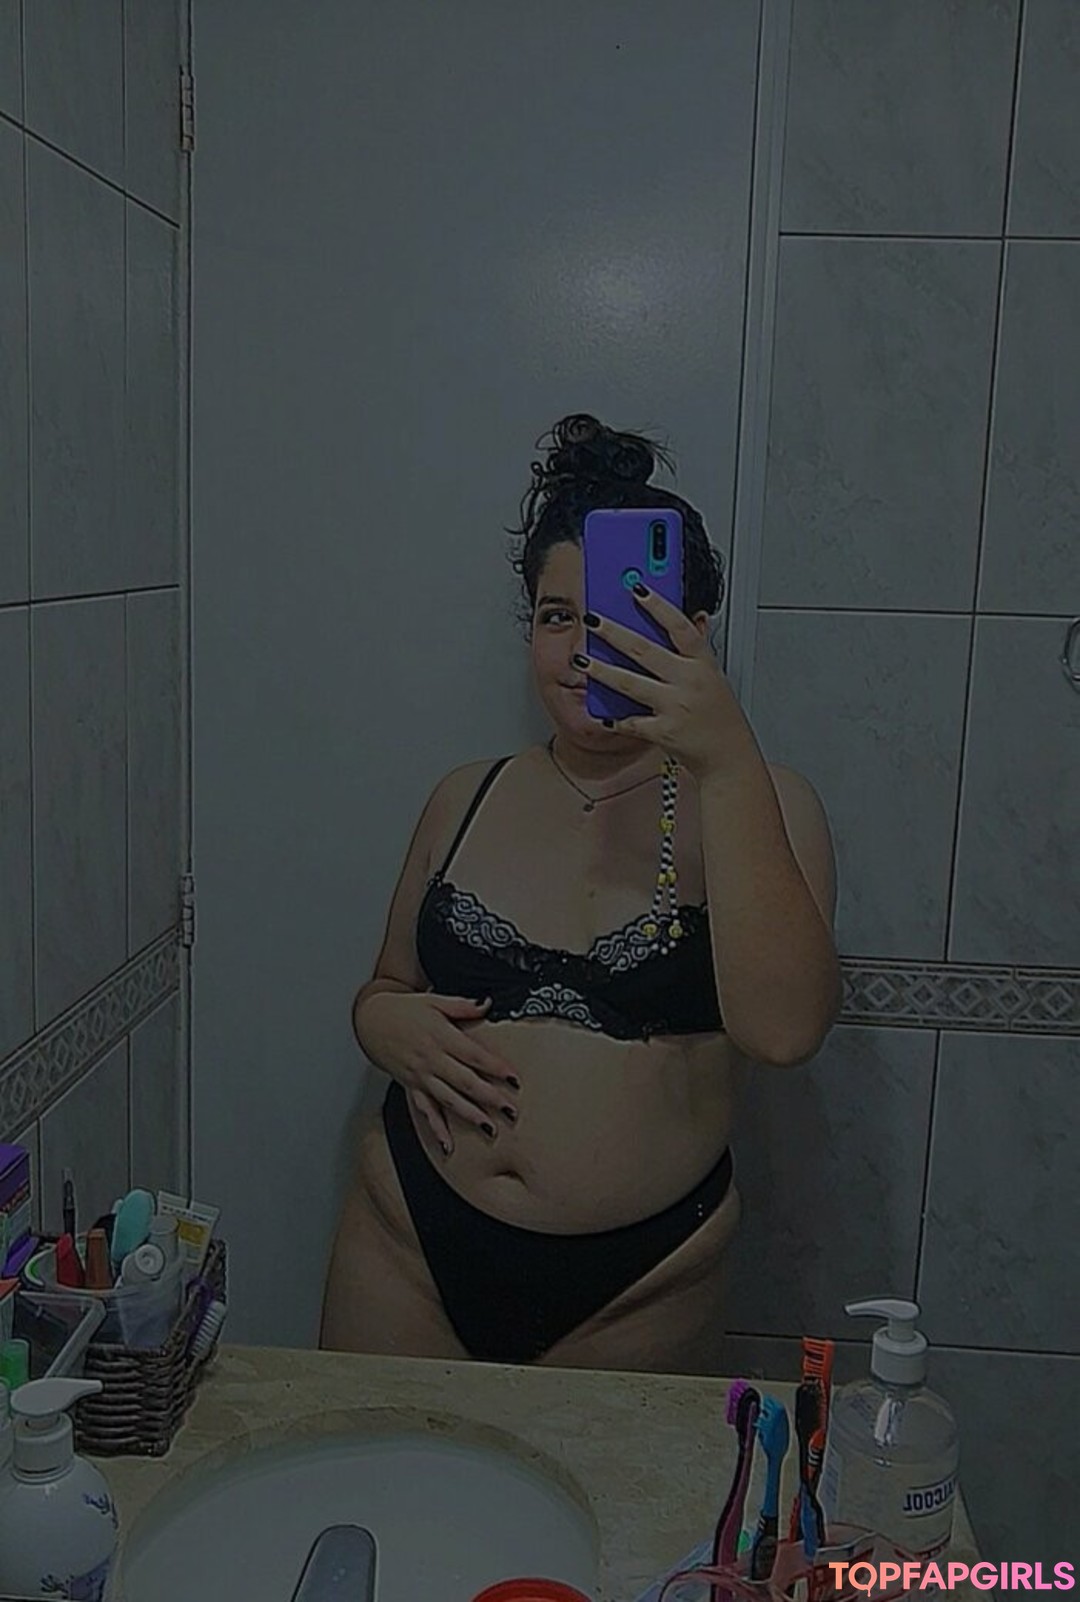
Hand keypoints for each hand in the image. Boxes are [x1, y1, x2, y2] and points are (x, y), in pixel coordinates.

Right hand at [358, 991, 518, 1155]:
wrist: (371, 1020)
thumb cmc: (404, 1010)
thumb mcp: (434, 1001)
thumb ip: (462, 1006)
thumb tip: (487, 1004)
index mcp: (440, 1037)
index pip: (473, 1055)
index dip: (494, 1067)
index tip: (513, 1078)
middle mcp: (431, 1060)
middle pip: (464, 1081)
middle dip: (489, 1097)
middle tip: (510, 1110)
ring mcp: (420, 1076)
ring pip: (448, 1099)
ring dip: (469, 1115)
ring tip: (489, 1129)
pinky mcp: (411, 1087)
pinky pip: (425, 1110)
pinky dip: (436, 1129)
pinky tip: (448, 1144)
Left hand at [577, 586, 754, 779]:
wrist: (729, 757)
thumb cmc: (721, 717)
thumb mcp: (715, 677)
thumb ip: (698, 650)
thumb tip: (695, 618)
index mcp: (703, 664)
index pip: (680, 627)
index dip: (658, 606)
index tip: (637, 589)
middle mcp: (689, 682)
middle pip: (645, 650)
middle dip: (614, 632)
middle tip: (593, 619)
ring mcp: (675, 706)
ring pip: (630, 683)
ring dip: (602, 670)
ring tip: (582, 659)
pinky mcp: (663, 731)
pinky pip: (631, 722)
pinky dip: (616, 718)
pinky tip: (602, 713)